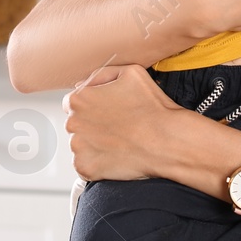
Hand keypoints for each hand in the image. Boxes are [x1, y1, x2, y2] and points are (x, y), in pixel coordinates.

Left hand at [63, 65, 191, 180]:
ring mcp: (77, 148)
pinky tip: (116, 156)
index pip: (73, 101)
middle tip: (117, 127)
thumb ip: (102, 74)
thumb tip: (84, 83)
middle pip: (76, 123)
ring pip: (80, 144)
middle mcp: (72, 123)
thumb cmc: (152, 107)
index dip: (92, 105)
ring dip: (94, 143)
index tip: (108, 111)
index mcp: (78, 99)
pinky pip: (85, 164)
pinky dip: (97, 162)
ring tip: (119, 142)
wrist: (167, 141)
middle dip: (92, 124)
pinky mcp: (84, 168)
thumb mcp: (130, 72)